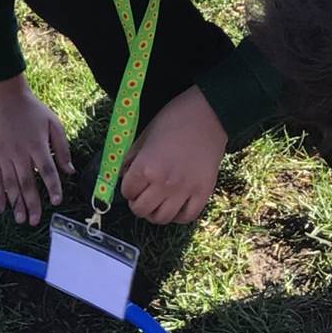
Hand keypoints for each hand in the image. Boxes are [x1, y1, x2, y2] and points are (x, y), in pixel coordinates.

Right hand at [0, 76, 73, 225]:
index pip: (46, 170)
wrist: (4, 97)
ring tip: (20, 220)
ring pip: (10, 184)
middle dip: (31, 203)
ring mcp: (4, 156)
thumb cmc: (32, 110)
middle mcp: (19, 153)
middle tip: (35, 221)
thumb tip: (69, 171)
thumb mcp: (53, 124)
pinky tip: (1, 208)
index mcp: (37, 145)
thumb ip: (62, 148)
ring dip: (15, 203)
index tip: (56, 201)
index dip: (52, 187)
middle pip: (26, 182)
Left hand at [119, 86, 225, 224]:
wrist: (209, 114)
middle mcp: (164, 183)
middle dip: (137, 203)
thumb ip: (131, 157)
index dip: (127, 187)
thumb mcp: (145, 134)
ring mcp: (185, 190)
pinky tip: (175, 205)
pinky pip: (187, 217)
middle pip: (141, 210)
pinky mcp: (203, 193)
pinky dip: (178, 216)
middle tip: (142, 195)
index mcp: (146, 167)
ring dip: (155, 213)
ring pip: (162, 218)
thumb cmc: (175, 119)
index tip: (132, 183)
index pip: (127, 191)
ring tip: (157, 202)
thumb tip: (121, 174)